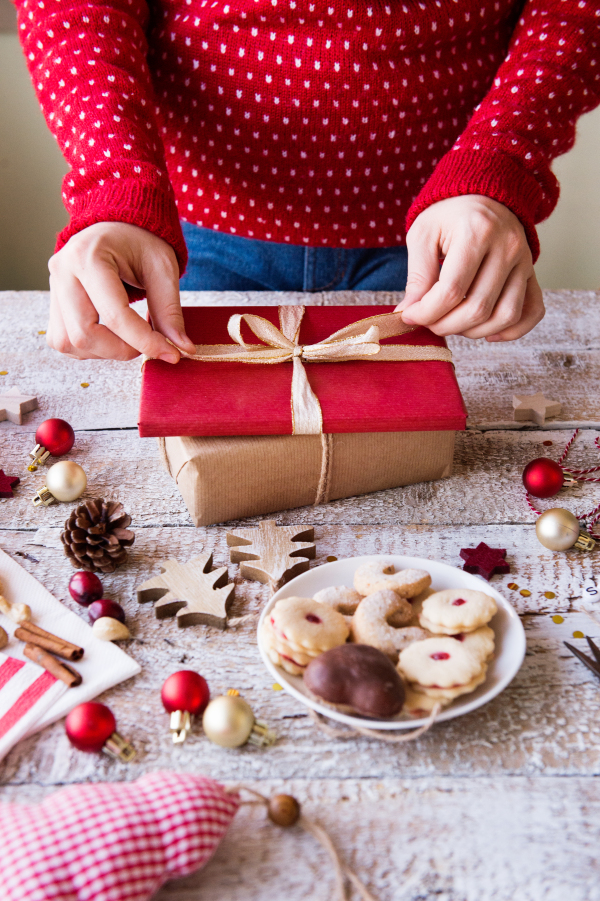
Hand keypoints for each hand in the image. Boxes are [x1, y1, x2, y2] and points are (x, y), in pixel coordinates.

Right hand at [47, 222, 195, 360]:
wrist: (118, 226)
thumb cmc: (141, 241)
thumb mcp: (163, 269)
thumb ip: (170, 311)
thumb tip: (181, 348)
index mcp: (89, 256)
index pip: (115, 315)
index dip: (145, 341)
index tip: (171, 354)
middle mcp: (63, 272)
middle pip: (84, 334)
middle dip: (122, 350)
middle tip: (148, 345)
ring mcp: (54, 288)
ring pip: (69, 343)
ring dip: (104, 352)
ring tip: (130, 338)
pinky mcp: (54, 303)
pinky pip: (64, 341)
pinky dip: (90, 349)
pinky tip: (112, 336)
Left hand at [395, 195, 544, 340]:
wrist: (484, 196)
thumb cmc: (449, 216)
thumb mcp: (423, 235)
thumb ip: (417, 275)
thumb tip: (410, 313)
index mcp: (477, 232)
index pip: (451, 290)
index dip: (426, 312)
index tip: (409, 316)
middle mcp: (507, 247)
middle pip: (478, 308)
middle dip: (445, 325)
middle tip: (428, 322)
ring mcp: (525, 262)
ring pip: (504, 316)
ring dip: (473, 332)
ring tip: (452, 323)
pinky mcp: (532, 274)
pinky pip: (532, 312)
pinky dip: (511, 331)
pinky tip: (487, 332)